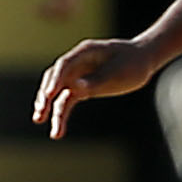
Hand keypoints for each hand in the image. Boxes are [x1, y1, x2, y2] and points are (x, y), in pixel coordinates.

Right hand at [33, 38, 157, 138]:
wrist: (142, 60)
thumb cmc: (133, 63)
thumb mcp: (120, 73)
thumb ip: (97, 80)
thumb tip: (75, 88)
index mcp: (86, 51)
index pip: (64, 64)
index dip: (55, 79)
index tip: (49, 94)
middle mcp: (77, 62)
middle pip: (55, 77)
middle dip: (46, 94)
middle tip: (40, 110)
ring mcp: (77, 75)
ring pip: (57, 91)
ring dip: (48, 106)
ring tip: (39, 120)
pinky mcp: (81, 87)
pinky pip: (66, 100)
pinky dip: (60, 112)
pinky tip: (56, 129)